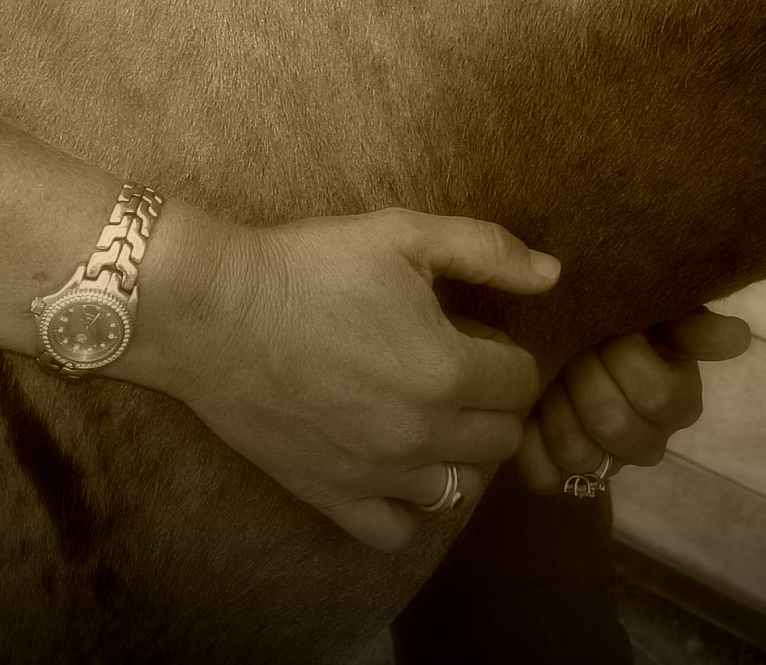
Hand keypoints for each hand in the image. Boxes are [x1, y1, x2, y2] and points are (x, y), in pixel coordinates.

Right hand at [132, 207, 557, 552]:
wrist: (212, 310)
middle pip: (501, 440)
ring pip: (458, 489)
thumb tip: (553, 276)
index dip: (506, 352)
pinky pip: (395, 530)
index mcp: (448, 369)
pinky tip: (393, 465)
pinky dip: (406, 506)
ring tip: (427, 417)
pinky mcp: (330, 495)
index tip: (475, 334)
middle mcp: (422, 434)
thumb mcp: (405, 234)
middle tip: (454, 370)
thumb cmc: (310, 266)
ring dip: (457, 455)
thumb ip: (488, 252)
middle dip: (491, 404)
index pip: (523, 382)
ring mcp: (376, 473)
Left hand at [515, 306, 752, 494]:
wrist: (569, 338)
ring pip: (579, 453)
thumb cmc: (621, 323)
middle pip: (615, 425)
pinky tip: (530, 408)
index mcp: (679, 403)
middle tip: (572, 347)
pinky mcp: (562, 478)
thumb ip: (695, 327)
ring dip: (555, 404)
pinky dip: (530, 442)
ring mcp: (605, 465)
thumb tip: (739, 338)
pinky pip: (546, 477)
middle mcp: (648, 443)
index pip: (659, 396)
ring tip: (549, 372)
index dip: (626, 360)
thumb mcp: (660, 314)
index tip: (609, 329)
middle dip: (585, 377)